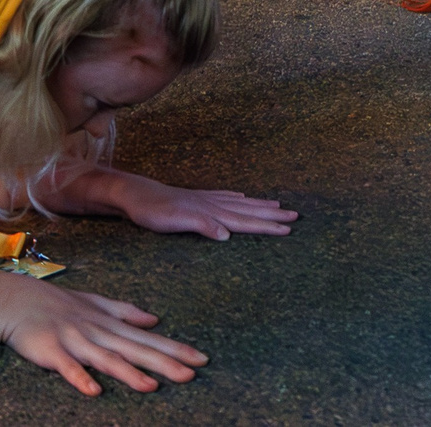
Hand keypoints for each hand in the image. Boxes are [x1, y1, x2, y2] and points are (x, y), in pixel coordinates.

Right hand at [0, 278, 207, 396]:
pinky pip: (68, 368)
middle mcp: (97, 332)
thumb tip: (154, 318)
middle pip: (135, 350)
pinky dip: (80, 378)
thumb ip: (125, 311)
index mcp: (109, 324)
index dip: (175, 348)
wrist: (16, 300)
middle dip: (163, 363)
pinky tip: (94, 391)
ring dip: (128, 373)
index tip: (201, 359)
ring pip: (106, 359)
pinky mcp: (52, 352)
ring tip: (151, 386)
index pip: (148, 338)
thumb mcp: (95, 303)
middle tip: (191, 374)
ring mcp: (75, 341)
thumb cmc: (57, 303)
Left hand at [107, 177, 298, 240]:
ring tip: (277, 206)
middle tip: (296, 216)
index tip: (289, 228)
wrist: (135, 194)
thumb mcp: (174, 221)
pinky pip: (225, 198)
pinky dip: (238, 200)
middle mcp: (212, 204)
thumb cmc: (153, 211)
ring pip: (240, 203)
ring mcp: (205, 200)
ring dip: (259, 206)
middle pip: (248, 211)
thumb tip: (227, 235)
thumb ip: (201, 225)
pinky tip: (242, 198)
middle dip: (272, 215)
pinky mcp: (197, 199)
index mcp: (211, 212)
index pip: (245, 221)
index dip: (267, 226)